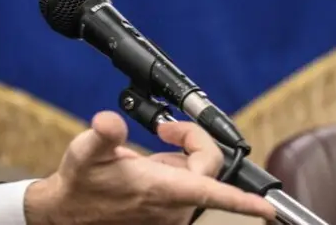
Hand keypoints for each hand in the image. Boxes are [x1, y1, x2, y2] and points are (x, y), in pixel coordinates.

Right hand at [23, 111, 275, 224]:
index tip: (269, 208)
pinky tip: (153, 166)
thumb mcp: (85, 151)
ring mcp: (172, 213)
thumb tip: (109, 120)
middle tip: (165, 129)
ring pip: (200, 177)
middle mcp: (172, 207)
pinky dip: (179, 169)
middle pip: (209, 169)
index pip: (212, 193)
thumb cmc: (79, 183)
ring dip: (184, 156)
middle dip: (193, 141)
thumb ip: (102, 134)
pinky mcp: (169, 214)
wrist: (67, 212)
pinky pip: (190, 186)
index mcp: (160, 191)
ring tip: (154, 148)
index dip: (243, 201)